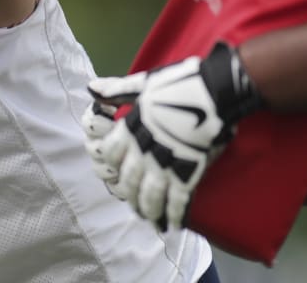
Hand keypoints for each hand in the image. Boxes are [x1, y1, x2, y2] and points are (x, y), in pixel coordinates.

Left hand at [81, 42, 262, 229]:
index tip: (117, 173)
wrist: (216, 89)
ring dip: (148, 209)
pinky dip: (174, 214)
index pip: (110, 154)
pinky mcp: (189, 171)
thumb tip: (91, 89)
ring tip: (151, 219)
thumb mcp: (144, 83)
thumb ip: (117, 90)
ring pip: (149, 194)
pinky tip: (173, 225)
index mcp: (132, 127)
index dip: (112, 166)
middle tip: (135, 206)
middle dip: (130, 196)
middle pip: (128, 180)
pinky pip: (177, 199)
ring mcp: (166, 162)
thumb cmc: (180, 82)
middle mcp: (144, 148)